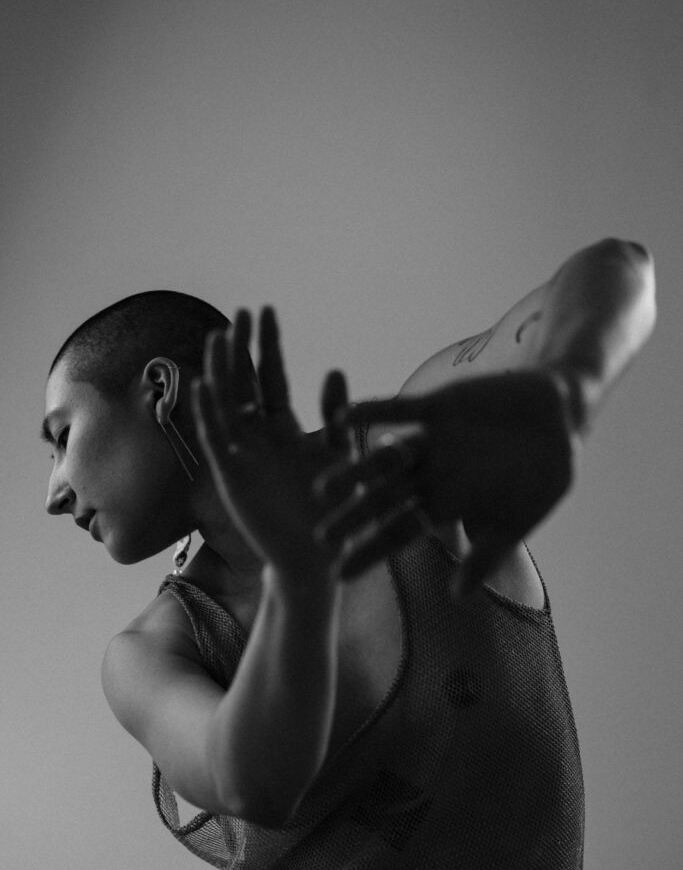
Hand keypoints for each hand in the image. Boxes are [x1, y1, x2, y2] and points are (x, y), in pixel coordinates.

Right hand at [191, 306, 350, 578]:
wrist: (321, 559)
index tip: (266, 310)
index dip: (267, 344)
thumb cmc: (337, 510)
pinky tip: (204, 384)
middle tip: (243, 311)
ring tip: (221, 334)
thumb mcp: (343, 456)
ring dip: (221, 370)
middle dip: (241, 347)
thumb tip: (335, 369)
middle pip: (242, 382)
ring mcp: (242, 454)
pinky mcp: (231, 477)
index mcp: (284, 428)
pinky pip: (215, 439)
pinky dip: (208, 412)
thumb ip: (338, 416)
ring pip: (225, 403)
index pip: (270, 376)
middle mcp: (258, 437)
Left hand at [315, 371, 577, 594]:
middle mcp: (431, 475)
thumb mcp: (520, 519)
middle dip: (354, 517)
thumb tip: (457, 597)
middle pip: (384, 500)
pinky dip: (375, 411)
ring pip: (384, 459)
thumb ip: (488, 553)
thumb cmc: (545, 475)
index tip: (341, 574)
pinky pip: (399, 410)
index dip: (372, 551)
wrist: (558, 419)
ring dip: (355, 471)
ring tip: (324, 488)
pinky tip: (344, 414)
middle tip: (320, 538)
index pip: (402, 532)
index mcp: (447, 504)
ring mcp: (430, 442)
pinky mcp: (435, 408)